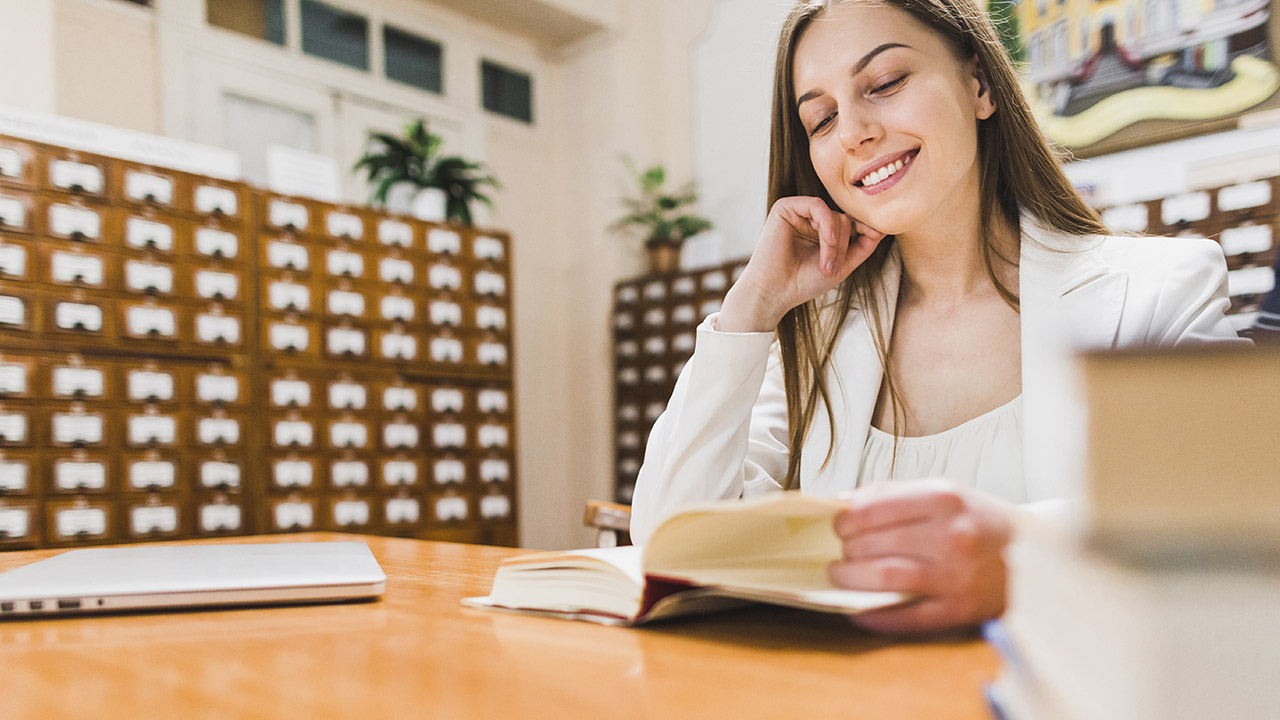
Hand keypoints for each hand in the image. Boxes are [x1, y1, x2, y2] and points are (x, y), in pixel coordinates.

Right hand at [717, 196, 884, 332]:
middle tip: (833, 269)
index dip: (864, 228)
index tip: (875, 235)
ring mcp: (798, 212)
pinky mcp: (785, 208)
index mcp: (821, 232)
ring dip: (836, 242)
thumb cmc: (802, 283)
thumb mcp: (841, 266)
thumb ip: (861, 247)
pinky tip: (825, 244)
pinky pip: (818, 206)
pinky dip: (827, 226)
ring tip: (826, 266)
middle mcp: (809, 220)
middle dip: (845, 244)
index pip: (850, 223)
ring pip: (834, 214)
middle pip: (844, 219)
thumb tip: (882, 227)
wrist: (774, 293)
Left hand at [828, 478, 1014, 635]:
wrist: (1038, 557)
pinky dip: (875, 615)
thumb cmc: (982, 522)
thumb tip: (844, 503)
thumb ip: (894, 494)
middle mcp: (951, 536)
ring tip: (840, 575)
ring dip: (852, 579)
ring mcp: (957, 576)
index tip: (837, 525)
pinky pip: (906, 617)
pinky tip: (858, 610)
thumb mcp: (945, 492)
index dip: (846, 519)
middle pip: (876, 543)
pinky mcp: (960, 609)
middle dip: (846, 549)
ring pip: (885, 577)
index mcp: (944, 499)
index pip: (874, 508)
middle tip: (839, 551)